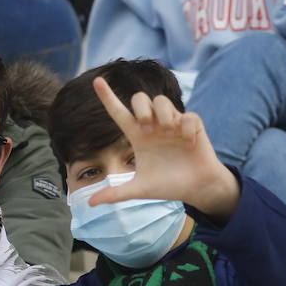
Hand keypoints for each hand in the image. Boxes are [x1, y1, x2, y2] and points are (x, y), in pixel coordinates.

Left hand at [88, 76, 239, 221]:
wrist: (195, 188)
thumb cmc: (167, 185)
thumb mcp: (139, 189)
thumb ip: (115, 193)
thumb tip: (89, 203)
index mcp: (138, 136)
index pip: (119, 112)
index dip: (107, 97)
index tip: (97, 81)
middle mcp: (154, 125)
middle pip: (140, 98)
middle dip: (141, 108)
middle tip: (146, 129)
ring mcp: (173, 123)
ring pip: (162, 100)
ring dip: (162, 115)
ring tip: (167, 134)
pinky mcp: (193, 125)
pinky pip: (187, 115)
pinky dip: (185, 127)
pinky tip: (187, 143)